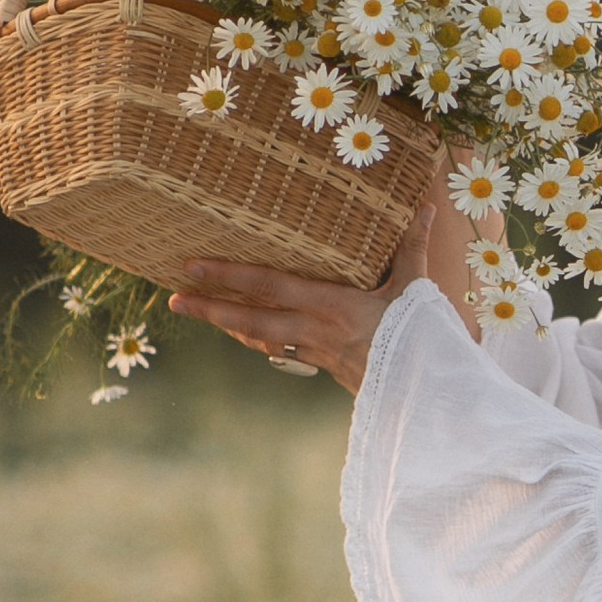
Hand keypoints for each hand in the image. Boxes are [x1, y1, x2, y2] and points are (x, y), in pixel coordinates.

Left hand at [169, 191, 444, 393]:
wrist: (427, 393)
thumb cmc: (422, 337)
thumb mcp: (417, 289)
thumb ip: (413, 247)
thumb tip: (427, 207)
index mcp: (333, 307)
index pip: (271, 287)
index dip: (230, 276)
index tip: (194, 267)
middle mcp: (316, 330)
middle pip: (252, 320)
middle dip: (210, 309)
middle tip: (174, 298)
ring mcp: (316, 352)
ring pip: (260, 338)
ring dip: (226, 325)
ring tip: (195, 311)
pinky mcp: (322, 366)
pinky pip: (279, 350)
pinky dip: (256, 339)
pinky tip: (240, 332)